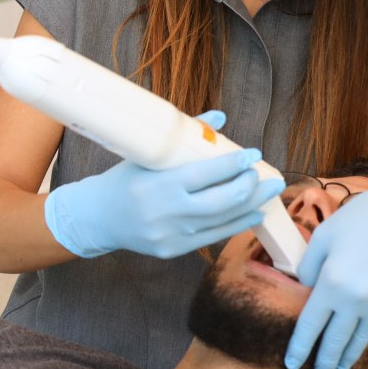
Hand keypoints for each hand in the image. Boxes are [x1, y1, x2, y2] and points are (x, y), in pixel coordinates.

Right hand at [44, 111, 285, 258]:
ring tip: (269, 193)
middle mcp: (166, 212)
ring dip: (251, 206)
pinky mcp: (173, 250)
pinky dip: (237, 224)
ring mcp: (171, 234)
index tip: (252, 155)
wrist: (98, 217)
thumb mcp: (148, 156)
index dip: (233, 165)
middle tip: (267, 175)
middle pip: (221, 201)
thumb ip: (185, 137)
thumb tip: (219, 118)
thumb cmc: (125, 180)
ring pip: (222, 221)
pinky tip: (253, 214)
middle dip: (249, 187)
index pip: (205, 174)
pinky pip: (213, 237)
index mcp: (158, 185)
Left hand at [285, 165, 367, 368]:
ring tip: (340, 367)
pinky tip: (364, 333)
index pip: (310, 326)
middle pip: (335, 340)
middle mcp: (356, 300)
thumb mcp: (325, 236)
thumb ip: (309, 266)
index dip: (300, 348)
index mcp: (331, 284)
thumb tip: (305, 288)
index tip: (292, 364)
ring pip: (360, 337)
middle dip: (325, 360)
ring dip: (348, 355)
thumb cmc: (364, 219)